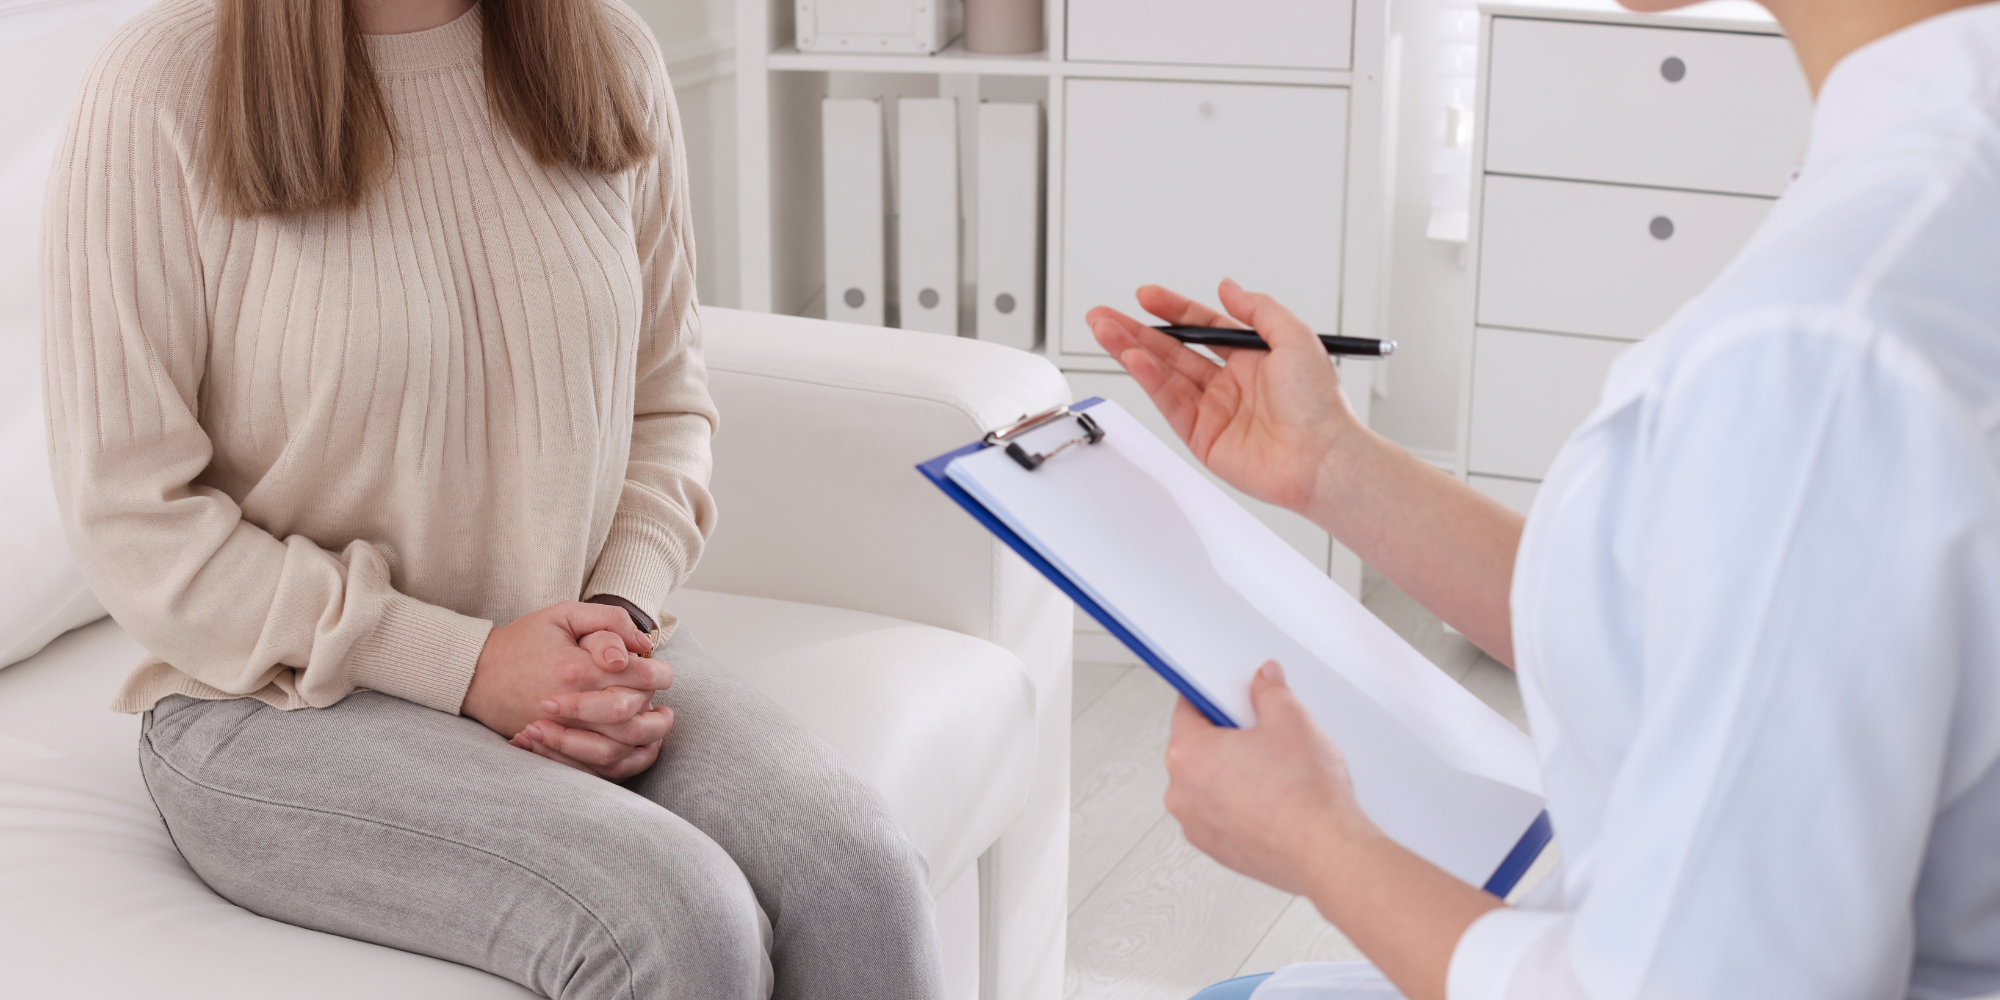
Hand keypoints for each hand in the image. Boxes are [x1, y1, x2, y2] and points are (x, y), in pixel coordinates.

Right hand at [462, 602, 672, 779]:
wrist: (475, 675)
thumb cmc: (521, 641)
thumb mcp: (563, 614)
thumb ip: (607, 620)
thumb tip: (641, 640)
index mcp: (577, 669)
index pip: (639, 676)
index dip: (659, 673)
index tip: (660, 670)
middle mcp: (572, 706)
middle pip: (634, 714)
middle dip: (655, 704)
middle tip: (660, 695)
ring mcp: (562, 733)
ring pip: (621, 746)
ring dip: (648, 735)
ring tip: (660, 721)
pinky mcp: (555, 750)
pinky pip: (598, 767)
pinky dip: (626, 761)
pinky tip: (640, 746)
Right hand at [1087, 280, 1360, 513]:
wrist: (1323, 458)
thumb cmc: (1321, 406)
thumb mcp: (1296, 338)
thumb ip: (1258, 309)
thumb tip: (1227, 287)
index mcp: (1253, 359)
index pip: (1203, 327)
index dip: (1174, 309)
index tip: (1147, 295)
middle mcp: (1230, 384)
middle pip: (1173, 350)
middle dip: (1136, 331)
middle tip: (1105, 315)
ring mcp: (1214, 411)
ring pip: (1163, 374)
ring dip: (1131, 350)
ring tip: (1104, 330)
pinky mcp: (1201, 437)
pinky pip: (1169, 402)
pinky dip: (1148, 379)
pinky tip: (1132, 358)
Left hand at [1163, 661, 1377, 895]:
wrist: (1327, 852)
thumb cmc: (1305, 797)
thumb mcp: (1291, 719)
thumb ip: (1270, 691)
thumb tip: (1264, 681)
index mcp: (1186, 754)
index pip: (1188, 706)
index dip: (1215, 695)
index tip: (1231, 695)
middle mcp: (1181, 793)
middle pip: (1198, 747)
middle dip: (1229, 736)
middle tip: (1265, 735)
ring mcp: (1197, 825)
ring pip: (1210, 783)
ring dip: (1235, 772)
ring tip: (1276, 772)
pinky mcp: (1217, 848)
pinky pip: (1222, 813)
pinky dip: (1241, 804)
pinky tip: (1275, 799)